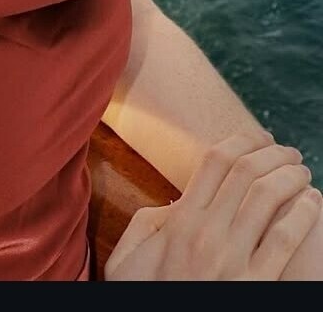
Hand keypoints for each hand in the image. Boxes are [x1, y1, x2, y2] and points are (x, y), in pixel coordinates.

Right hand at [105, 133, 322, 280]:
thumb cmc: (150, 298)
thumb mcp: (128, 260)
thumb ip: (144, 225)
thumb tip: (172, 204)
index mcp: (179, 221)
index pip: (215, 161)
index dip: (242, 140)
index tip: (259, 137)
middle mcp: (206, 232)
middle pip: (245, 172)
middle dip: (273, 153)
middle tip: (289, 153)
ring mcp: (232, 259)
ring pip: (267, 197)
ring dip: (291, 176)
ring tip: (303, 173)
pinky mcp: (256, 285)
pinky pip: (285, 239)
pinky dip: (303, 213)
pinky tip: (312, 203)